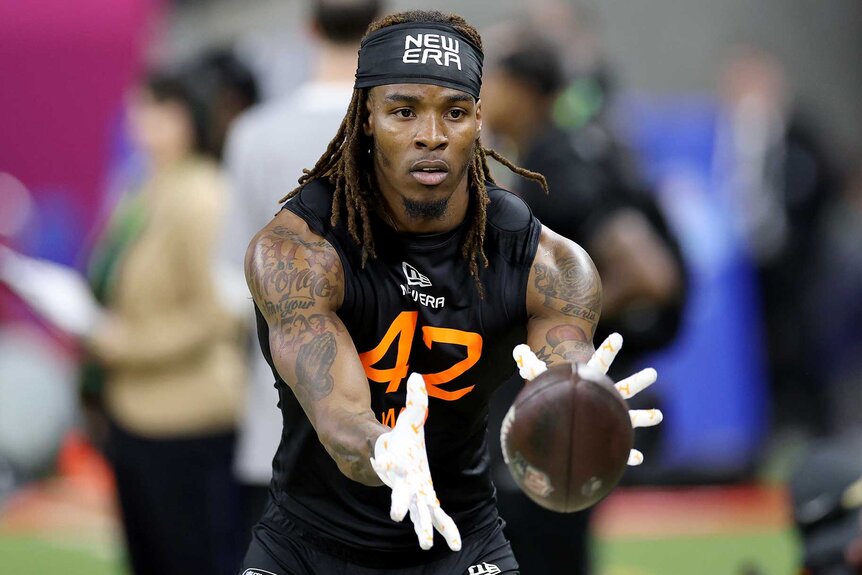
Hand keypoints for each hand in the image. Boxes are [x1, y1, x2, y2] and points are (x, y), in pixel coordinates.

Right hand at [370, 373, 461, 550]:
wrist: (386, 456)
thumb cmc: (398, 439)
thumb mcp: (408, 420)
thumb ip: (415, 402)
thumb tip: (418, 377)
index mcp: (397, 466)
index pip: (392, 473)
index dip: (390, 478)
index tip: (389, 490)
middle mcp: (403, 484)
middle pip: (404, 499)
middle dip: (406, 510)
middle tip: (405, 523)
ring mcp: (413, 494)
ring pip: (421, 514)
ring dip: (428, 528)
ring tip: (435, 545)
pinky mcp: (423, 499)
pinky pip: (435, 516)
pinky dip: (444, 527)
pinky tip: (456, 542)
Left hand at [513, 332, 662, 465]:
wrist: (563, 413)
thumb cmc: (553, 392)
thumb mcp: (541, 378)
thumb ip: (531, 366)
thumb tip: (516, 350)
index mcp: (590, 381)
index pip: (600, 363)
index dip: (608, 349)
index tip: (618, 336)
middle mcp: (604, 397)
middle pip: (624, 387)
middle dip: (638, 381)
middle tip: (653, 373)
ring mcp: (609, 416)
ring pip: (631, 416)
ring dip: (644, 416)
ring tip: (659, 415)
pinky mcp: (607, 437)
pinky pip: (621, 447)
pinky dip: (628, 454)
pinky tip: (637, 459)